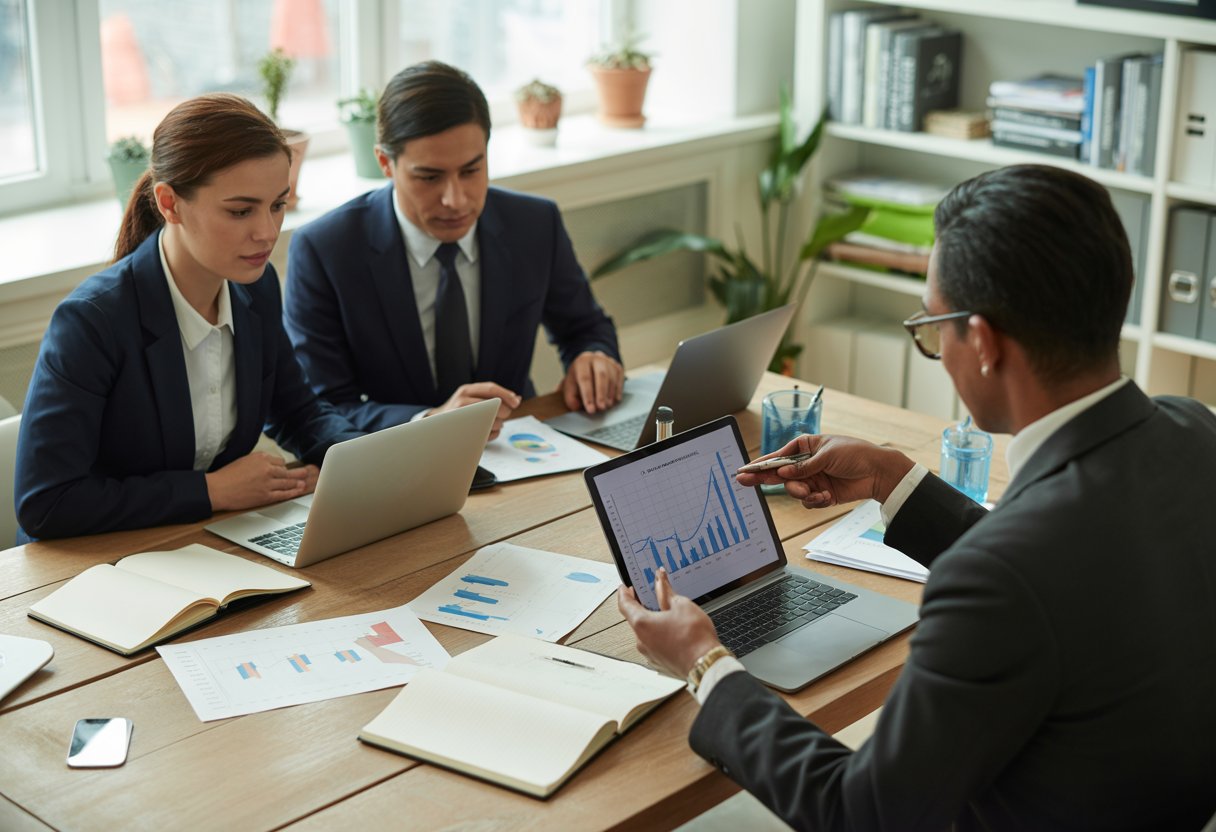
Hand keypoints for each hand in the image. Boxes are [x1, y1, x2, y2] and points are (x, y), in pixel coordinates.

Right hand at [205, 453, 318, 511]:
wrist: (218, 489)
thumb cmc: (227, 475)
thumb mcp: (244, 460)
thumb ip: (259, 461)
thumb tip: (270, 464)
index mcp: (261, 458)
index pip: (279, 461)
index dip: (281, 466)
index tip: (283, 469)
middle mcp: (267, 469)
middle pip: (286, 471)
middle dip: (297, 473)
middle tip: (306, 473)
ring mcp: (268, 483)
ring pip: (287, 482)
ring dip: (297, 482)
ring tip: (304, 482)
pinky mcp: (266, 496)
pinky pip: (283, 494)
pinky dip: (292, 492)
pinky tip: (298, 491)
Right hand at [429, 382, 520, 440]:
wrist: (435, 424)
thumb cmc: (460, 411)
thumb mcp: (473, 398)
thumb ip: (493, 397)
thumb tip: (517, 398)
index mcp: (466, 390)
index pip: (490, 388)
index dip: (506, 395)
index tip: (516, 403)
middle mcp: (461, 400)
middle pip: (493, 404)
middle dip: (504, 412)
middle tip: (505, 415)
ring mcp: (460, 415)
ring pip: (491, 420)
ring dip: (498, 424)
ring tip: (494, 424)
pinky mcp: (461, 431)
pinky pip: (485, 434)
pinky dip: (492, 434)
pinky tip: (487, 432)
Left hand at [561, 350, 623, 413]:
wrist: (589, 366)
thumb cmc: (578, 378)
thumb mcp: (570, 386)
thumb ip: (570, 397)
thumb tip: (576, 406)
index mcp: (582, 362)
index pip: (585, 378)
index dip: (588, 395)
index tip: (591, 409)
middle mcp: (596, 358)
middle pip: (601, 375)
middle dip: (602, 393)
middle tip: (601, 408)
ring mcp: (608, 361)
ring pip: (612, 377)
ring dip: (610, 394)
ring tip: (607, 406)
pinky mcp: (617, 366)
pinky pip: (620, 378)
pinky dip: (618, 390)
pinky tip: (616, 399)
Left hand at [617, 569, 721, 677]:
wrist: (706, 664)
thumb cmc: (694, 638)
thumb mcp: (681, 605)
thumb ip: (666, 592)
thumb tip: (660, 581)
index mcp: (642, 624)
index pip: (625, 604)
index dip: (623, 593)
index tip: (623, 588)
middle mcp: (641, 641)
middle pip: (636, 619)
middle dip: (643, 608)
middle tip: (651, 597)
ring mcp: (649, 654)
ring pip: (646, 633)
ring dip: (654, 623)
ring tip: (670, 615)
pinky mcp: (659, 662)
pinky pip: (655, 645)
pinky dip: (660, 636)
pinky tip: (674, 632)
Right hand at [735, 434, 914, 509]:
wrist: (879, 472)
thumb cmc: (856, 454)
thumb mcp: (827, 455)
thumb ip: (804, 466)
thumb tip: (783, 472)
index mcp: (805, 446)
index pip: (778, 456)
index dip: (760, 463)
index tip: (743, 470)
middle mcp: (805, 464)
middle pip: (779, 474)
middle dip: (766, 479)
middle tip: (747, 482)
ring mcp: (813, 480)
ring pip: (793, 491)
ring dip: (801, 492)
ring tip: (814, 491)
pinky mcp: (822, 495)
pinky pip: (809, 502)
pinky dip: (816, 500)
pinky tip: (827, 496)